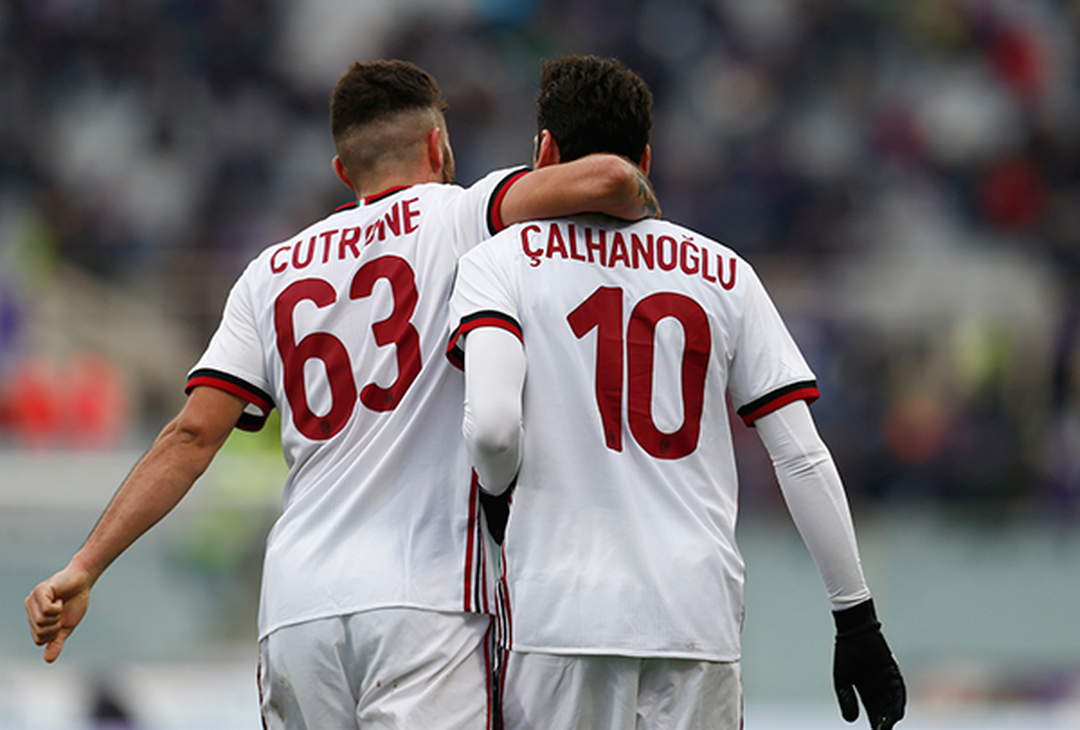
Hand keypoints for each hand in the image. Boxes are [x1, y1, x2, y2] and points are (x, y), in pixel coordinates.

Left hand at [25, 566, 92, 662]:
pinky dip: (57, 608)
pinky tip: (59, 599)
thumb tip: (48, 660)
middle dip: (56, 626)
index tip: (61, 621)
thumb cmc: (75, 601)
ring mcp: (33, 599)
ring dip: (56, 616)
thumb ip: (56, 642)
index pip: (38, 639)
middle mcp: (30, 608)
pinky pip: (46, 610)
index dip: (54, 635)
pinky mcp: (39, 591)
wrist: (83, 580)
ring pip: (41, 622)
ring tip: (60, 605)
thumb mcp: (66, 626)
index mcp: (34, 618)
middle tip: (61, 613)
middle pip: (39, 632)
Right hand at [833, 599, 905, 729]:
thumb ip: (847, 700)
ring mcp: (888, 681)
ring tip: (889, 725)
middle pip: (885, 711)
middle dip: (884, 723)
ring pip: (893, 703)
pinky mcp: (893, 672)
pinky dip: (898, 701)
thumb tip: (851, 721)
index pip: (874, 713)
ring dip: (892, 715)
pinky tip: (897, 712)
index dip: (876, 724)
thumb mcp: (842, 680)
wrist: (854, 633)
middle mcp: (880, 689)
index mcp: (868, 692)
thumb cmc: (846, 653)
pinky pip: (899, 690)